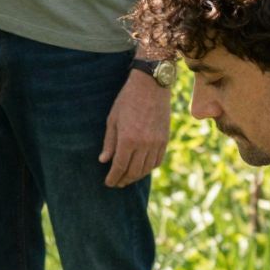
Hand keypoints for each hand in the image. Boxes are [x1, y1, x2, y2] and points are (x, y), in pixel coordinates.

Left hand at [100, 69, 169, 187]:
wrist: (151, 86)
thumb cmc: (127, 100)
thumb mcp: (113, 119)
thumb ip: (109, 142)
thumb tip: (103, 161)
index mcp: (128, 139)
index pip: (119, 166)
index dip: (113, 177)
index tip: (108, 183)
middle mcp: (143, 144)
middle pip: (133, 171)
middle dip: (124, 180)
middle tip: (117, 183)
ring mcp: (156, 143)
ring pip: (146, 169)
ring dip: (136, 176)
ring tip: (128, 178)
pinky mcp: (165, 140)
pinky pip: (157, 161)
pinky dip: (149, 168)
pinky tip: (142, 169)